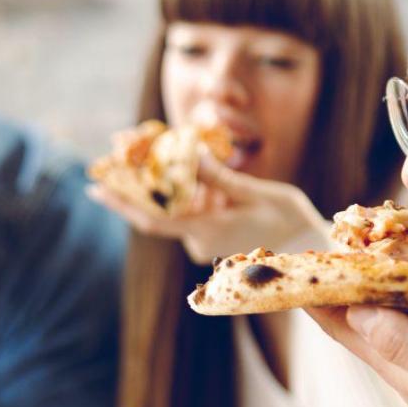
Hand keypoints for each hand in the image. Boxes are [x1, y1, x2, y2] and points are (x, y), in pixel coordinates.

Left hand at [87, 155, 328, 263]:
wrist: (312, 250)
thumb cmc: (290, 222)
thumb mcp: (256, 193)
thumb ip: (220, 178)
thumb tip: (190, 156)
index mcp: (206, 232)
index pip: (152, 219)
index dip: (121, 203)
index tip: (96, 189)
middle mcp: (200, 242)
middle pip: (161, 211)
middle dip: (143, 185)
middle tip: (123, 158)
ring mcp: (207, 243)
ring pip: (180, 210)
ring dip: (178, 185)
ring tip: (183, 156)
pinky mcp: (215, 239)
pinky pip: (194, 214)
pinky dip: (195, 193)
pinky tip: (206, 174)